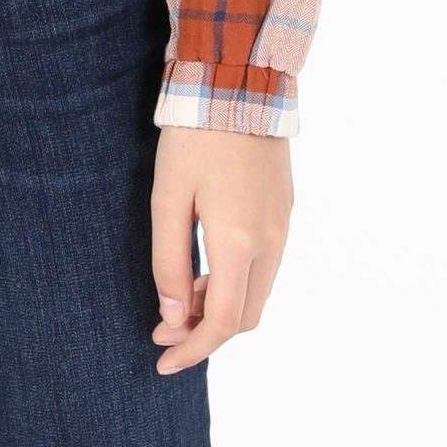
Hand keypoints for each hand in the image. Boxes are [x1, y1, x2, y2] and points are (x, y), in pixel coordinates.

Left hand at [149, 123, 292, 373]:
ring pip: (258, 292)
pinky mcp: (284, 209)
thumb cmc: (195, 138)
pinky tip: (206, 270)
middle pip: (247, 316)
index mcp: (240, 242)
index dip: (194, 350)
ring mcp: (282, 225)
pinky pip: (265, 265)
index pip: (224, 322)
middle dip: (207, 334)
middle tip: (164, 331)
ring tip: (181, 301)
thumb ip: (170, 263)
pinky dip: (237, 282)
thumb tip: (174, 318)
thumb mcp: (168, 199)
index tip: (162, 362)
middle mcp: (271, 241)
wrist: (239, 84)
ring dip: (222, 307)